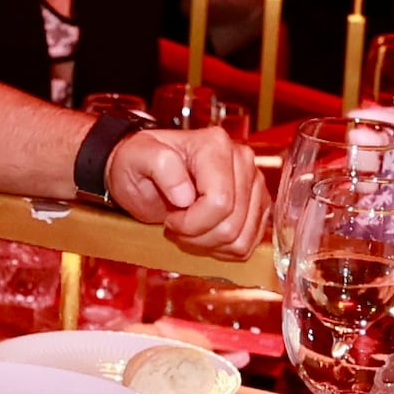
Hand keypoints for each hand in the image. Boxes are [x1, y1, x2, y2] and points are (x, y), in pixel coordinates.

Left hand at [102, 121, 267, 255]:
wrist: (145, 172)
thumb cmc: (140, 164)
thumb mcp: (136, 158)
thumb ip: (160, 165)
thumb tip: (185, 194)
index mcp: (215, 145)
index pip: (219, 202)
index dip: (192, 222)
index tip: (171, 218)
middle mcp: (241, 160)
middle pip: (232, 223)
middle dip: (198, 235)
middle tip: (177, 223)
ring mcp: (252, 182)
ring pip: (241, 238)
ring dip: (209, 243)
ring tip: (189, 228)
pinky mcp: (257, 203)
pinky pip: (248, 242)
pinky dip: (223, 247)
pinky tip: (205, 233)